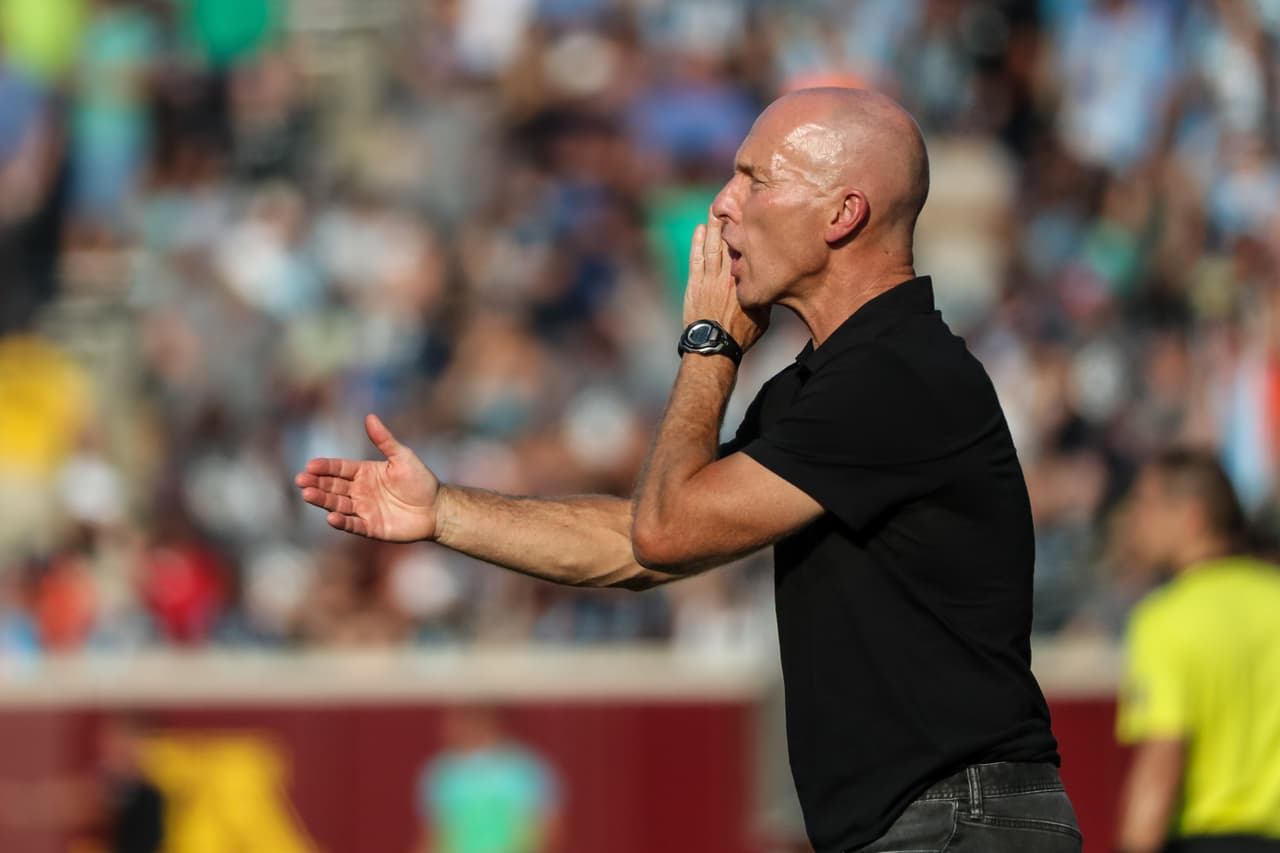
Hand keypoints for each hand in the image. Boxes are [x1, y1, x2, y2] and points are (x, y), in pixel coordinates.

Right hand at [295, 414, 439, 540]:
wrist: (437, 508)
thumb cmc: (420, 480)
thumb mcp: (402, 457)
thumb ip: (384, 440)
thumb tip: (369, 416)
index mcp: (364, 473)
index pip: (339, 468)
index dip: (325, 467)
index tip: (310, 465)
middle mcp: (360, 491)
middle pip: (333, 486)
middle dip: (316, 483)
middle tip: (301, 480)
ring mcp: (363, 510)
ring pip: (338, 504)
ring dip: (322, 500)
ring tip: (308, 494)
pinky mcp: (371, 527)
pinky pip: (353, 524)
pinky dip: (341, 522)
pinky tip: (330, 517)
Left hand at [683, 210, 769, 352]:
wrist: (714, 345)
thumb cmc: (741, 334)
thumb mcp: (763, 314)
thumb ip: (765, 293)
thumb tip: (773, 279)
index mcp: (748, 282)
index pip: (750, 252)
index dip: (750, 232)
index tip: (752, 215)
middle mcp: (730, 277)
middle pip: (732, 243)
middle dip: (732, 221)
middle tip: (733, 200)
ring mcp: (711, 279)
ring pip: (714, 247)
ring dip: (714, 226)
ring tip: (716, 208)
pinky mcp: (695, 284)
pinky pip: (697, 258)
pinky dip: (698, 243)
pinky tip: (701, 229)